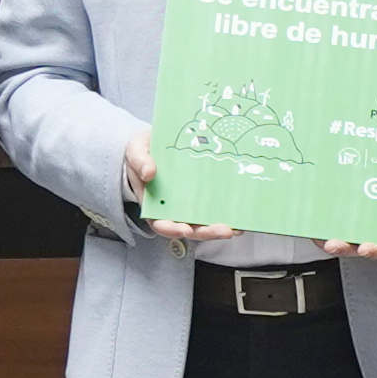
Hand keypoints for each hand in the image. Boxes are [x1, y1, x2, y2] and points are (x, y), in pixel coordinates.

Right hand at [122, 139, 245, 250]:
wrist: (155, 145)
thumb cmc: (143, 152)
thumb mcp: (135, 152)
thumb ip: (139, 161)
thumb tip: (149, 173)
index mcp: (153, 204)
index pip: (160, 223)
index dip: (172, 230)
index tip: (184, 229)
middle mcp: (172, 210)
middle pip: (189, 229)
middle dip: (207, 232)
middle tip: (224, 231)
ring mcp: (189, 206)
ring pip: (204, 224)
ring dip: (220, 228)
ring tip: (237, 228)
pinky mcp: (202, 198)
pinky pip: (214, 210)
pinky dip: (227, 216)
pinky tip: (241, 216)